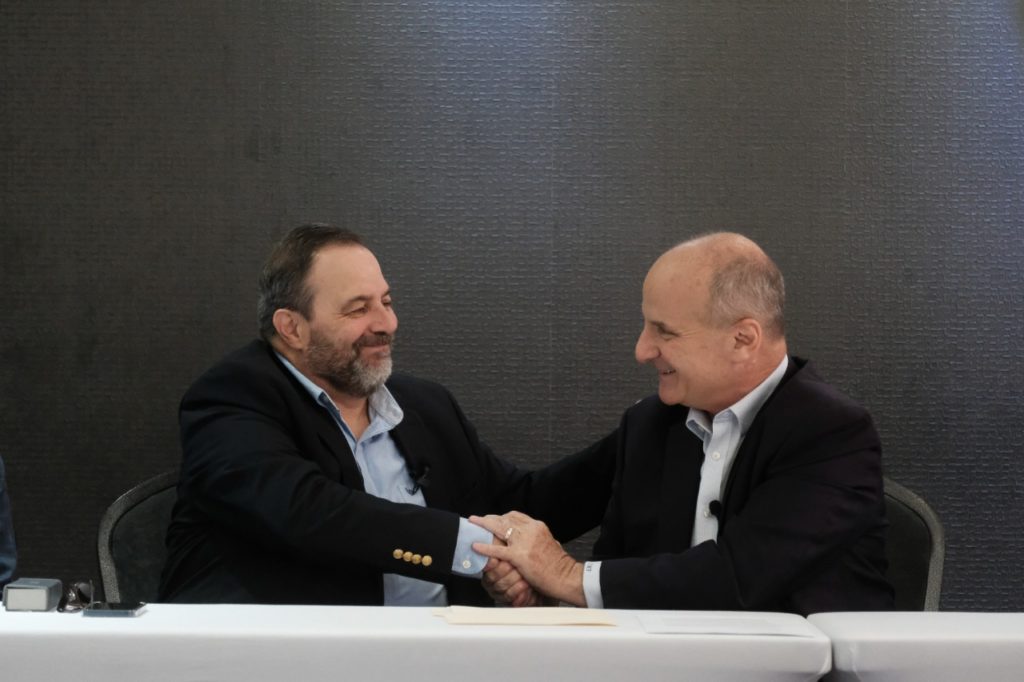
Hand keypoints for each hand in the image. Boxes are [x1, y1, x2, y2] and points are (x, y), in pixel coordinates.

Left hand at [471, 511, 585, 606]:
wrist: (565, 576)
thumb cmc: (558, 564)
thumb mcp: (550, 543)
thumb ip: (538, 538)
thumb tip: (531, 539)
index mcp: (537, 526)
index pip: (515, 516)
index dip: (501, 517)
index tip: (493, 519)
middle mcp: (530, 530)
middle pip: (505, 520)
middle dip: (490, 519)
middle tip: (478, 520)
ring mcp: (524, 542)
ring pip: (499, 529)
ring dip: (484, 526)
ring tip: (473, 525)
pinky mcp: (519, 556)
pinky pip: (498, 550)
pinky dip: (485, 548)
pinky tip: (476, 546)